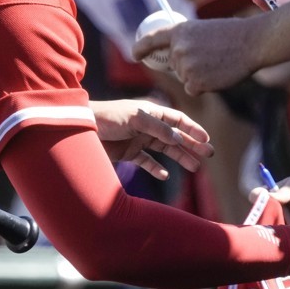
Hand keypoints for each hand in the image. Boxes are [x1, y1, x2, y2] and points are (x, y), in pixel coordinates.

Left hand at [90, 98, 214, 178]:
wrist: (80, 128)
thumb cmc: (107, 117)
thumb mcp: (135, 119)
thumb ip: (158, 129)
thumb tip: (180, 138)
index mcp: (152, 113)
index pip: (178, 120)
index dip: (193, 129)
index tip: (207, 140)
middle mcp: (149, 126)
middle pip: (176, 136)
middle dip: (193, 145)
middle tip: (209, 155)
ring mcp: (139, 140)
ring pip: (166, 150)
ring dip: (180, 158)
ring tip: (195, 167)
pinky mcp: (129, 153)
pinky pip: (147, 162)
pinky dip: (156, 169)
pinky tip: (165, 176)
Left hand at [132, 18, 258, 94]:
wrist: (252, 42)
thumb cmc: (233, 34)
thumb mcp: (204, 29)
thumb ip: (187, 40)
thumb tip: (177, 54)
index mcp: (179, 31)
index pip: (152, 40)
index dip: (141, 48)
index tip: (135, 54)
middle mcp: (178, 49)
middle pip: (174, 65)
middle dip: (188, 65)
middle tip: (211, 57)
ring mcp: (186, 66)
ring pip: (185, 78)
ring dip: (198, 76)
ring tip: (217, 63)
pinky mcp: (195, 82)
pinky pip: (194, 89)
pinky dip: (204, 86)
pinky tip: (218, 75)